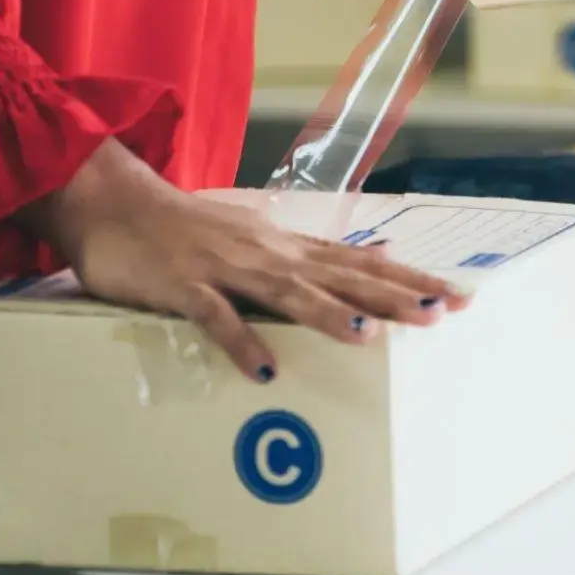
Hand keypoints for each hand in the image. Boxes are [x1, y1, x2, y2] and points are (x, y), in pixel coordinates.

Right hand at [18, 142, 470, 383]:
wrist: (114, 203)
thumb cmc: (188, 228)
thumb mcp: (257, 236)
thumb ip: (306, 254)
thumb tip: (364, 254)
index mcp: (288, 248)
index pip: (363, 263)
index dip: (412, 279)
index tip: (460, 295)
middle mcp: (269, 254)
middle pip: (342, 278)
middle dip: (393, 297)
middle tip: (441, 314)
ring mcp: (227, 268)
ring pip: (288, 293)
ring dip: (329, 315)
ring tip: (370, 337)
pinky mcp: (184, 287)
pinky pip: (216, 318)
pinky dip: (242, 343)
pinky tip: (265, 371)